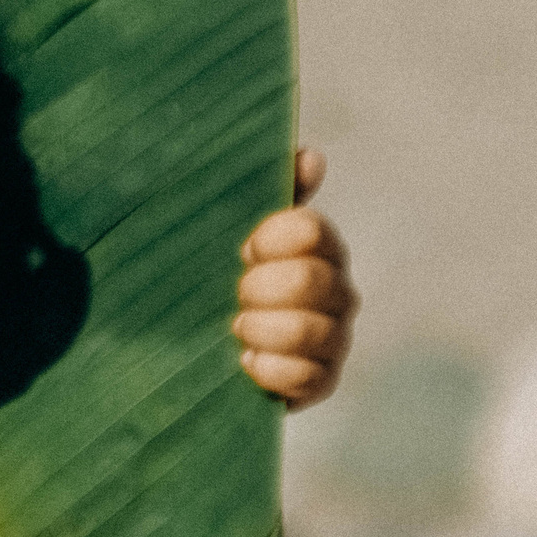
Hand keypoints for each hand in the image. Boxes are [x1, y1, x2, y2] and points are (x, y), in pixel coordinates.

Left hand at [234, 147, 355, 409]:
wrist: (199, 344)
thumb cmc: (217, 272)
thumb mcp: (229, 226)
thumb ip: (269, 190)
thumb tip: (312, 156)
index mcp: (318, 245)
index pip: (310, 229)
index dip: (270, 239)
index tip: (244, 249)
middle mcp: (337, 288)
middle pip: (309, 280)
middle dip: (259, 288)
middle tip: (236, 293)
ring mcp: (335, 336)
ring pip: (311, 331)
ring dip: (262, 330)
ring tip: (237, 328)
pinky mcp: (323, 380)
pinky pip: (308, 377)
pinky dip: (270, 370)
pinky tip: (247, 363)